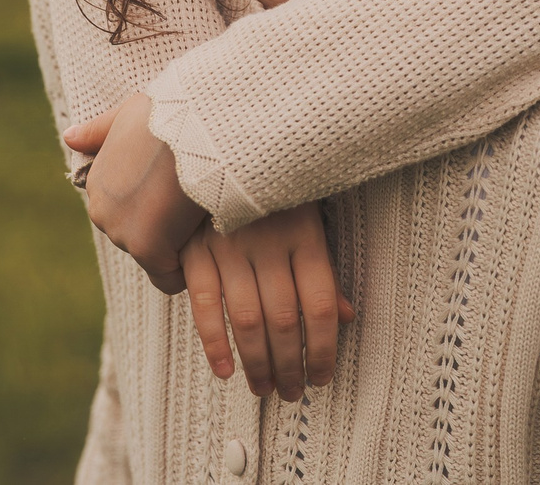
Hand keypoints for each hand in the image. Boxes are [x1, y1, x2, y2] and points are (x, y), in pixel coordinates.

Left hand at [64, 92, 208, 294]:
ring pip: (154, 255)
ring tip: (198, 216)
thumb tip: (68, 137)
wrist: (195, 130)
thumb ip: (98, 130)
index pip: (126, 211)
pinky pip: (168, 277)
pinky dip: (186, 268)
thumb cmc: (170, 115)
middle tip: (190, 202)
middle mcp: (102, 211)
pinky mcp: (148, 250)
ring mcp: (122, 233)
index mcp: (98, 182)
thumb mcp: (128, 114)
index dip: (155, 205)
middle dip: (163, 227)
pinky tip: (203, 244)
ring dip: (176, 245)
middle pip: (138, 236)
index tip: (177, 190)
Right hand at [180, 206, 354, 399]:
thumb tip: (344, 318)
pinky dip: (213, 343)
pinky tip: (225, 370)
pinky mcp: (195, 247)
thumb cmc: (276, 191)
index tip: (323, 376)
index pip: (319, 305)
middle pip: (283, 319)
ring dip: (256, 363)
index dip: (324, 349)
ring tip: (265, 388)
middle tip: (292, 393)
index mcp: (304, 234)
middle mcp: (267, 241)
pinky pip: (203, 303)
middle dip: (290, 365)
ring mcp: (228, 244)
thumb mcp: (310, 219)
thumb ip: (323, 269)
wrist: (221, 146)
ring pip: (245, 319)